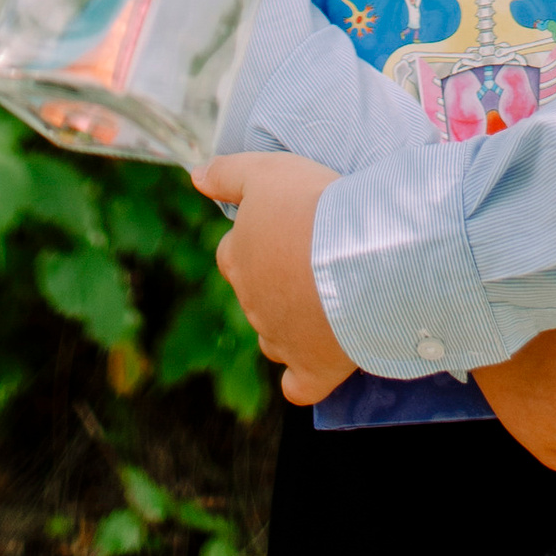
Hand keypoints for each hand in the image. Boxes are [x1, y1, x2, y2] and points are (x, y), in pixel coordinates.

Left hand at [191, 152, 353, 404]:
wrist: (359, 253)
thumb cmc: (314, 206)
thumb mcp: (267, 171)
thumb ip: (227, 174)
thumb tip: (195, 177)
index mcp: (237, 258)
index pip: (232, 253)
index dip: (257, 242)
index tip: (286, 230)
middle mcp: (250, 302)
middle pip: (254, 294)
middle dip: (276, 281)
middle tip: (314, 258)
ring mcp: (279, 339)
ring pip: (273, 336)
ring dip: (290, 323)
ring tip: (325, 300)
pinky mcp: (311, 368)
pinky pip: (298, 385)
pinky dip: (302, 377)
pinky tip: (313, 366)